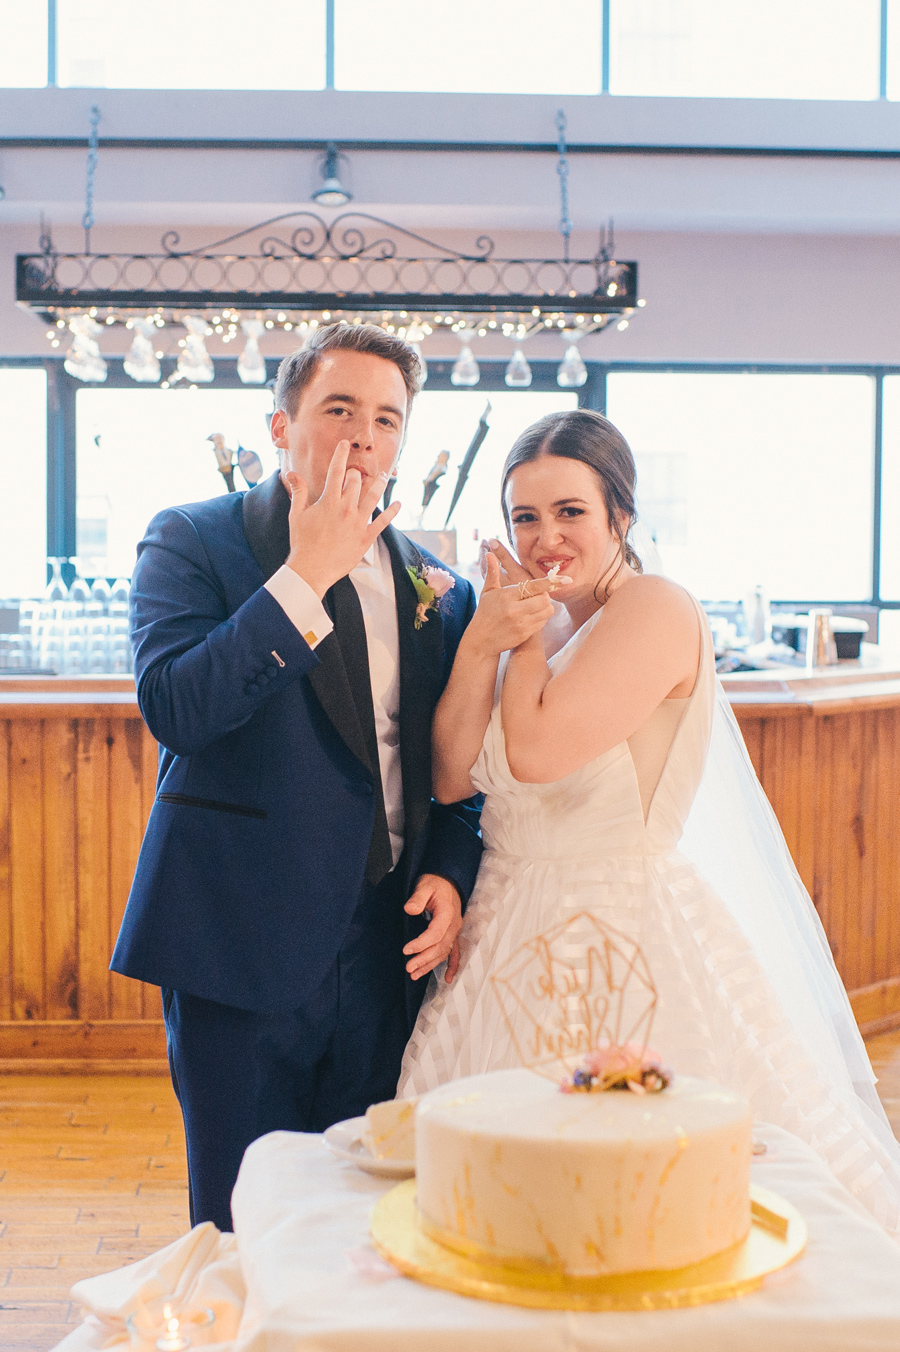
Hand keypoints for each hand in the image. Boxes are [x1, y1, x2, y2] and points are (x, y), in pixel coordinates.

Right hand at [283, 441, 400, 596]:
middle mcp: (345, 508)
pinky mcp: (366, 537)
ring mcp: (358, 523)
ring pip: (373, 497)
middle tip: (356, 472)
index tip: (345, 444)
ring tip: (384, 476)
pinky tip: (398, 504)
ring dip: (380, 484)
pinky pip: (383, 522)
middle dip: (356, 473)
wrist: (311, 569)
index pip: (336, 471)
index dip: (341, 454)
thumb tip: (292, 474)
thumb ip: (299, 492)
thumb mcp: (296, 515)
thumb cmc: (302, 542)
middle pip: (356, 481)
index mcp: (328, 501)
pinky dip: (392, 512)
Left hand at [403, 874, 462, 982]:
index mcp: (447, 913)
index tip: (406, 950)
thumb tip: (409, 910)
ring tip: (415, 974)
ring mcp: (455, 931)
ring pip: (444, 952)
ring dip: (430, 965)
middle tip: (408, 968)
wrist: (449, 882)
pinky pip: (455, 953)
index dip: (421, 944)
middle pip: (440, 947)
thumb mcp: (425, 885)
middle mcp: (454, 925)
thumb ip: (417, 897)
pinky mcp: (453, 934)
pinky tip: (448, 979)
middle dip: (424, 959)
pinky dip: (453, 966)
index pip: (435, 933)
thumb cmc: (435, 884)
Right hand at [464, 548, 570, 658]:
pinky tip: (531, 615)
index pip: (534, 587)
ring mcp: (520, 624)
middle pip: (545, 599)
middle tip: (539, 594)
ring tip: (535, 604)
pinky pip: (542, 623)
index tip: (567, 579)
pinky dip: (541, 617)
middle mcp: (514, 610)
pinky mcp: (524, 634)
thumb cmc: (485, 612)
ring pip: (547, 611)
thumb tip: (489, 554)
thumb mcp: (488, 591)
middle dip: (545, 595)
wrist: (481, 641)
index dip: (551, 582)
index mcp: (507, 596)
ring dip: (545, 606)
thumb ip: (492, 572)